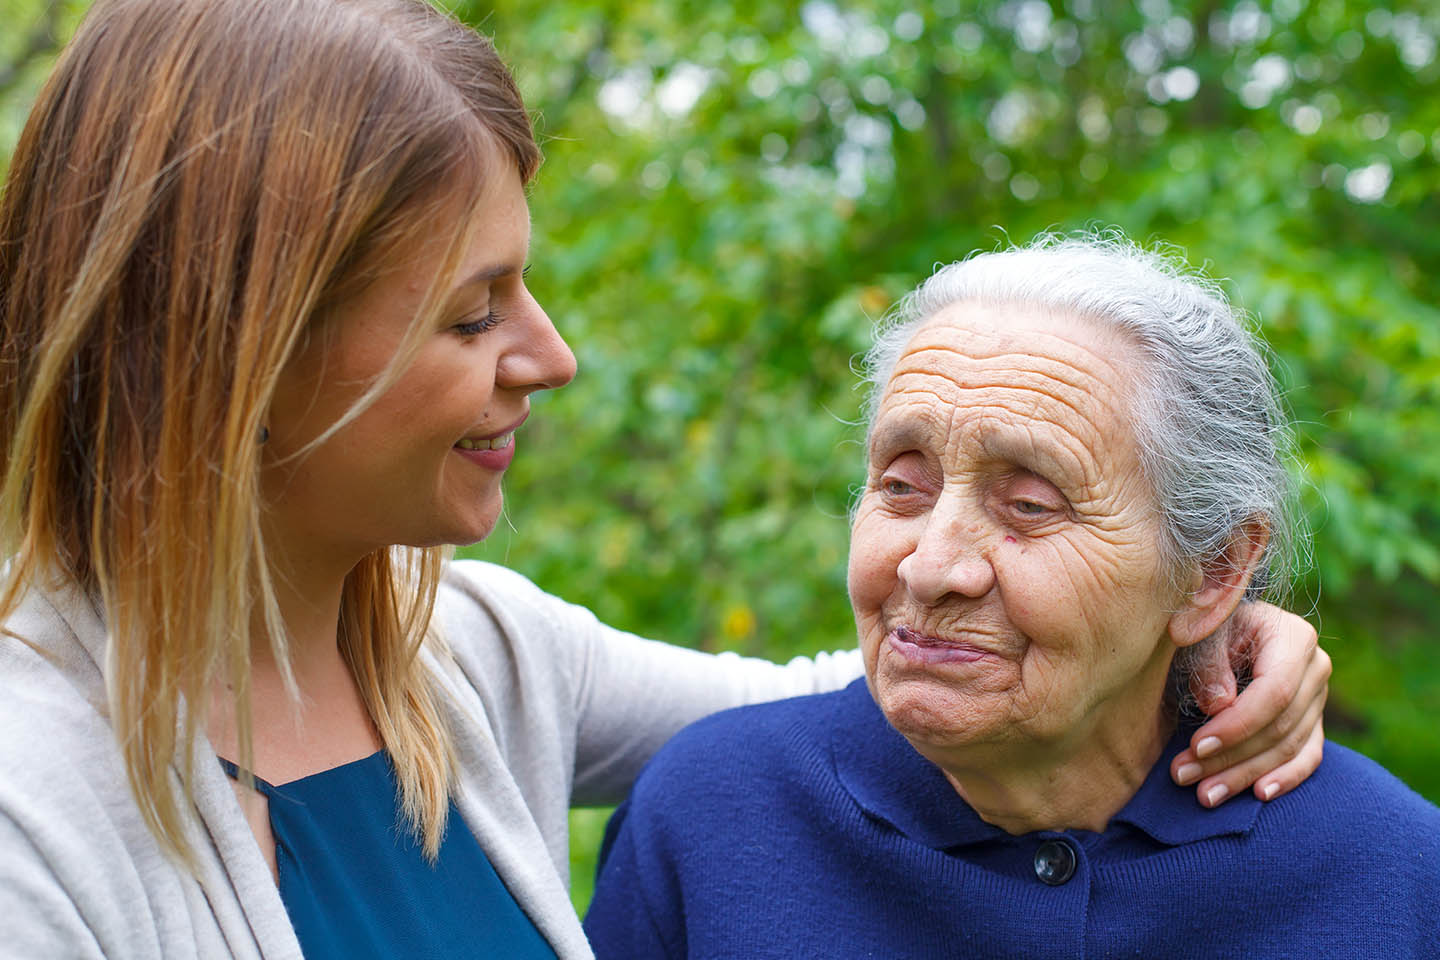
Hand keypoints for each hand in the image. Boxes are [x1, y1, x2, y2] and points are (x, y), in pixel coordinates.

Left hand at [1169, 602, 1329, 806]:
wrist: (1226, 628)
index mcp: (1294, 638)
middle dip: (1229, 757)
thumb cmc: (1210, 626)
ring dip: (1244, 775)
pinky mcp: (1313, 721)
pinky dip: (1285, 778)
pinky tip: (1258, 795)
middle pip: (1279, 726)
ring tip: (1205, 793)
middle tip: (1185, 776)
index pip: (1273, 693)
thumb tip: (1219, 705)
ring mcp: (1318, 697)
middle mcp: (1316, 668)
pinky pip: (1307, 756)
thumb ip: (1210, 661)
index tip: (1197, 746)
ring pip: (1288, 747)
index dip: (1236, 725)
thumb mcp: (1203, 632)